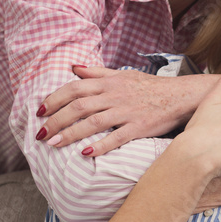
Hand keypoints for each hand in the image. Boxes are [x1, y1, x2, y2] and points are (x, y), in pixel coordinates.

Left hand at [36, 66, 208, 154]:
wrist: (180, 96)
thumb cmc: (150, 87)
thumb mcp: (123, 74)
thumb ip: (96, 72)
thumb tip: (73, 67)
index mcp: (109, 83)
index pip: (74, 88)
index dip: (54, 99)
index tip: (39, 111)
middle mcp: (115, 96)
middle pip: (78, 106)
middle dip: (56, 119)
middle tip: (40, 133)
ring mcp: (127, 112)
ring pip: (93, 122)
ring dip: (70, 134)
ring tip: (53, 144)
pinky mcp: (139, 127)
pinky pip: (117, 137)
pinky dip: (100, 146)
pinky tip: (85, 154)